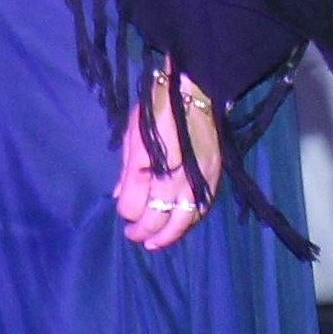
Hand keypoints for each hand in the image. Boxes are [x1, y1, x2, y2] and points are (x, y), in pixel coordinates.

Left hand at [113, 65, 220, 250]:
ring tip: (154, 243)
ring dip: (167, 236)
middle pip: (157, 217)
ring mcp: (197, 177)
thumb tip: (118, 196)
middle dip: (142, 231)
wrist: (196, 89)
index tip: (123, 211)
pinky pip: (201, 208)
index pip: (134, 204)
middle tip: (133, 236)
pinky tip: (178, 226)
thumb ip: (126, 169)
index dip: (126, 212)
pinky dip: (189, 221)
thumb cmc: (156, 107)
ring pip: (183, 219)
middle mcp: (174, 175)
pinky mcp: (213, 176)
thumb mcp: (133, 133)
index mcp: (149, 162)